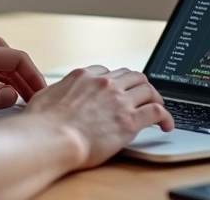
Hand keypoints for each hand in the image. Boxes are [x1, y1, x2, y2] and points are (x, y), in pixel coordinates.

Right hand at [24, 66, 173, 169]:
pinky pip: (157, 111)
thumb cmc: (43, 124)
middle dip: (139, 85)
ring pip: (148, 89)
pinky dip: (166, 116)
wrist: (52, 139)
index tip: (119, 89)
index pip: (108, 71)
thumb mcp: (44, 97)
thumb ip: (54, 93)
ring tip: (158, 108)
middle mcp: (104, 83)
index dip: (117, 81)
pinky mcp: (130, 120)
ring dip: (155, 97)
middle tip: (142, 96)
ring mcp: (119, 100)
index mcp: (84, 76)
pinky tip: (166, 124)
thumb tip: (49, 96)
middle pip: (132, 76)